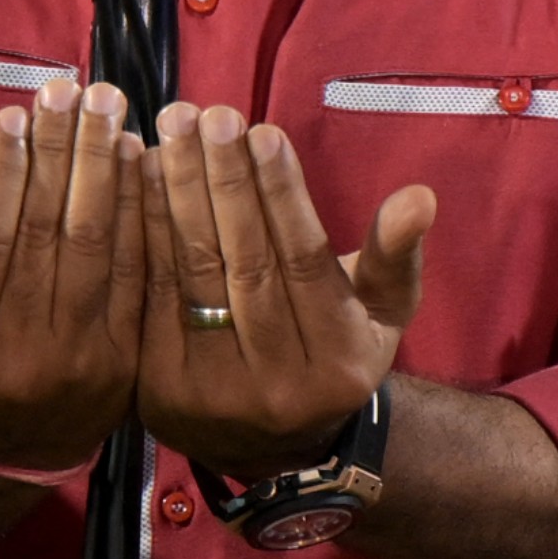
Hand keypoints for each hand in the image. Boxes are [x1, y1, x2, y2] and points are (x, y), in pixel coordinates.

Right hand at [0, 77, 146, 474]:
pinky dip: (141, 211)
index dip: (2, 173)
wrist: (14, 435)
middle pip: (46, 236)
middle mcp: (19, 355)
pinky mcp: (128, 361)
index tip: (15, 111)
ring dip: (106, 170)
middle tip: (72, 90)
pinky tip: (140, 158)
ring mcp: (80, 362)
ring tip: (108, 108)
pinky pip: (137, 273)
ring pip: (96, 249)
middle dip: (61, 153)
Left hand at [136, 101, 434, 482]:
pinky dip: (142, 227)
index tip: (261, 130)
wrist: (266, 444)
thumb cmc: (329, 351)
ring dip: (177, 192)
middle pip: (246, 263)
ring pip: (193, 273)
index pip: (305, 262)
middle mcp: (277, 384)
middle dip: (224, 180)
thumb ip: (394, 257)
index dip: (282, 194)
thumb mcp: (378, 316)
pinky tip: (137, 174)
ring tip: (171, 130)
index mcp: (339, 363)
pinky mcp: (158, 384)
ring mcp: (213, 389)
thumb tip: (420, 197)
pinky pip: (149, 291)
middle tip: (207, 114)